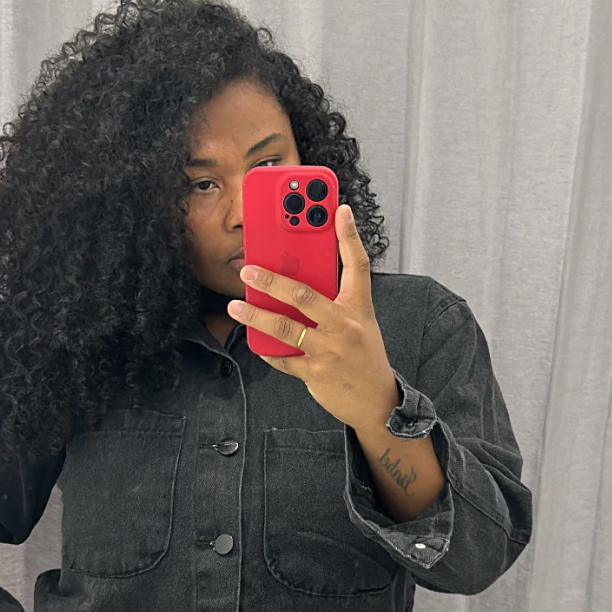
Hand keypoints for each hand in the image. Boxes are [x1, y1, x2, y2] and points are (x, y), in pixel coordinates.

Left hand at [226, 206, 399, 430]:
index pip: (357, 265)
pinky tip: (255, 340)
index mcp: (358, 307)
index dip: (349, 236)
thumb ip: (334, 300)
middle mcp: (345, 326)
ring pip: (285, 327)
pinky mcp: (316, 373)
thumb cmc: (364, 355)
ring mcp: (330, 350)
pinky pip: (283, 358)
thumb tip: (298, 277)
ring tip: (235, 306)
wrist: (377, 401)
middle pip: (304, 295)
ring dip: (255, 315)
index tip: (340, 209)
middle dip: (272, 280)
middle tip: (248, 270)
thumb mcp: (359, 321)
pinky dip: (267, 349)